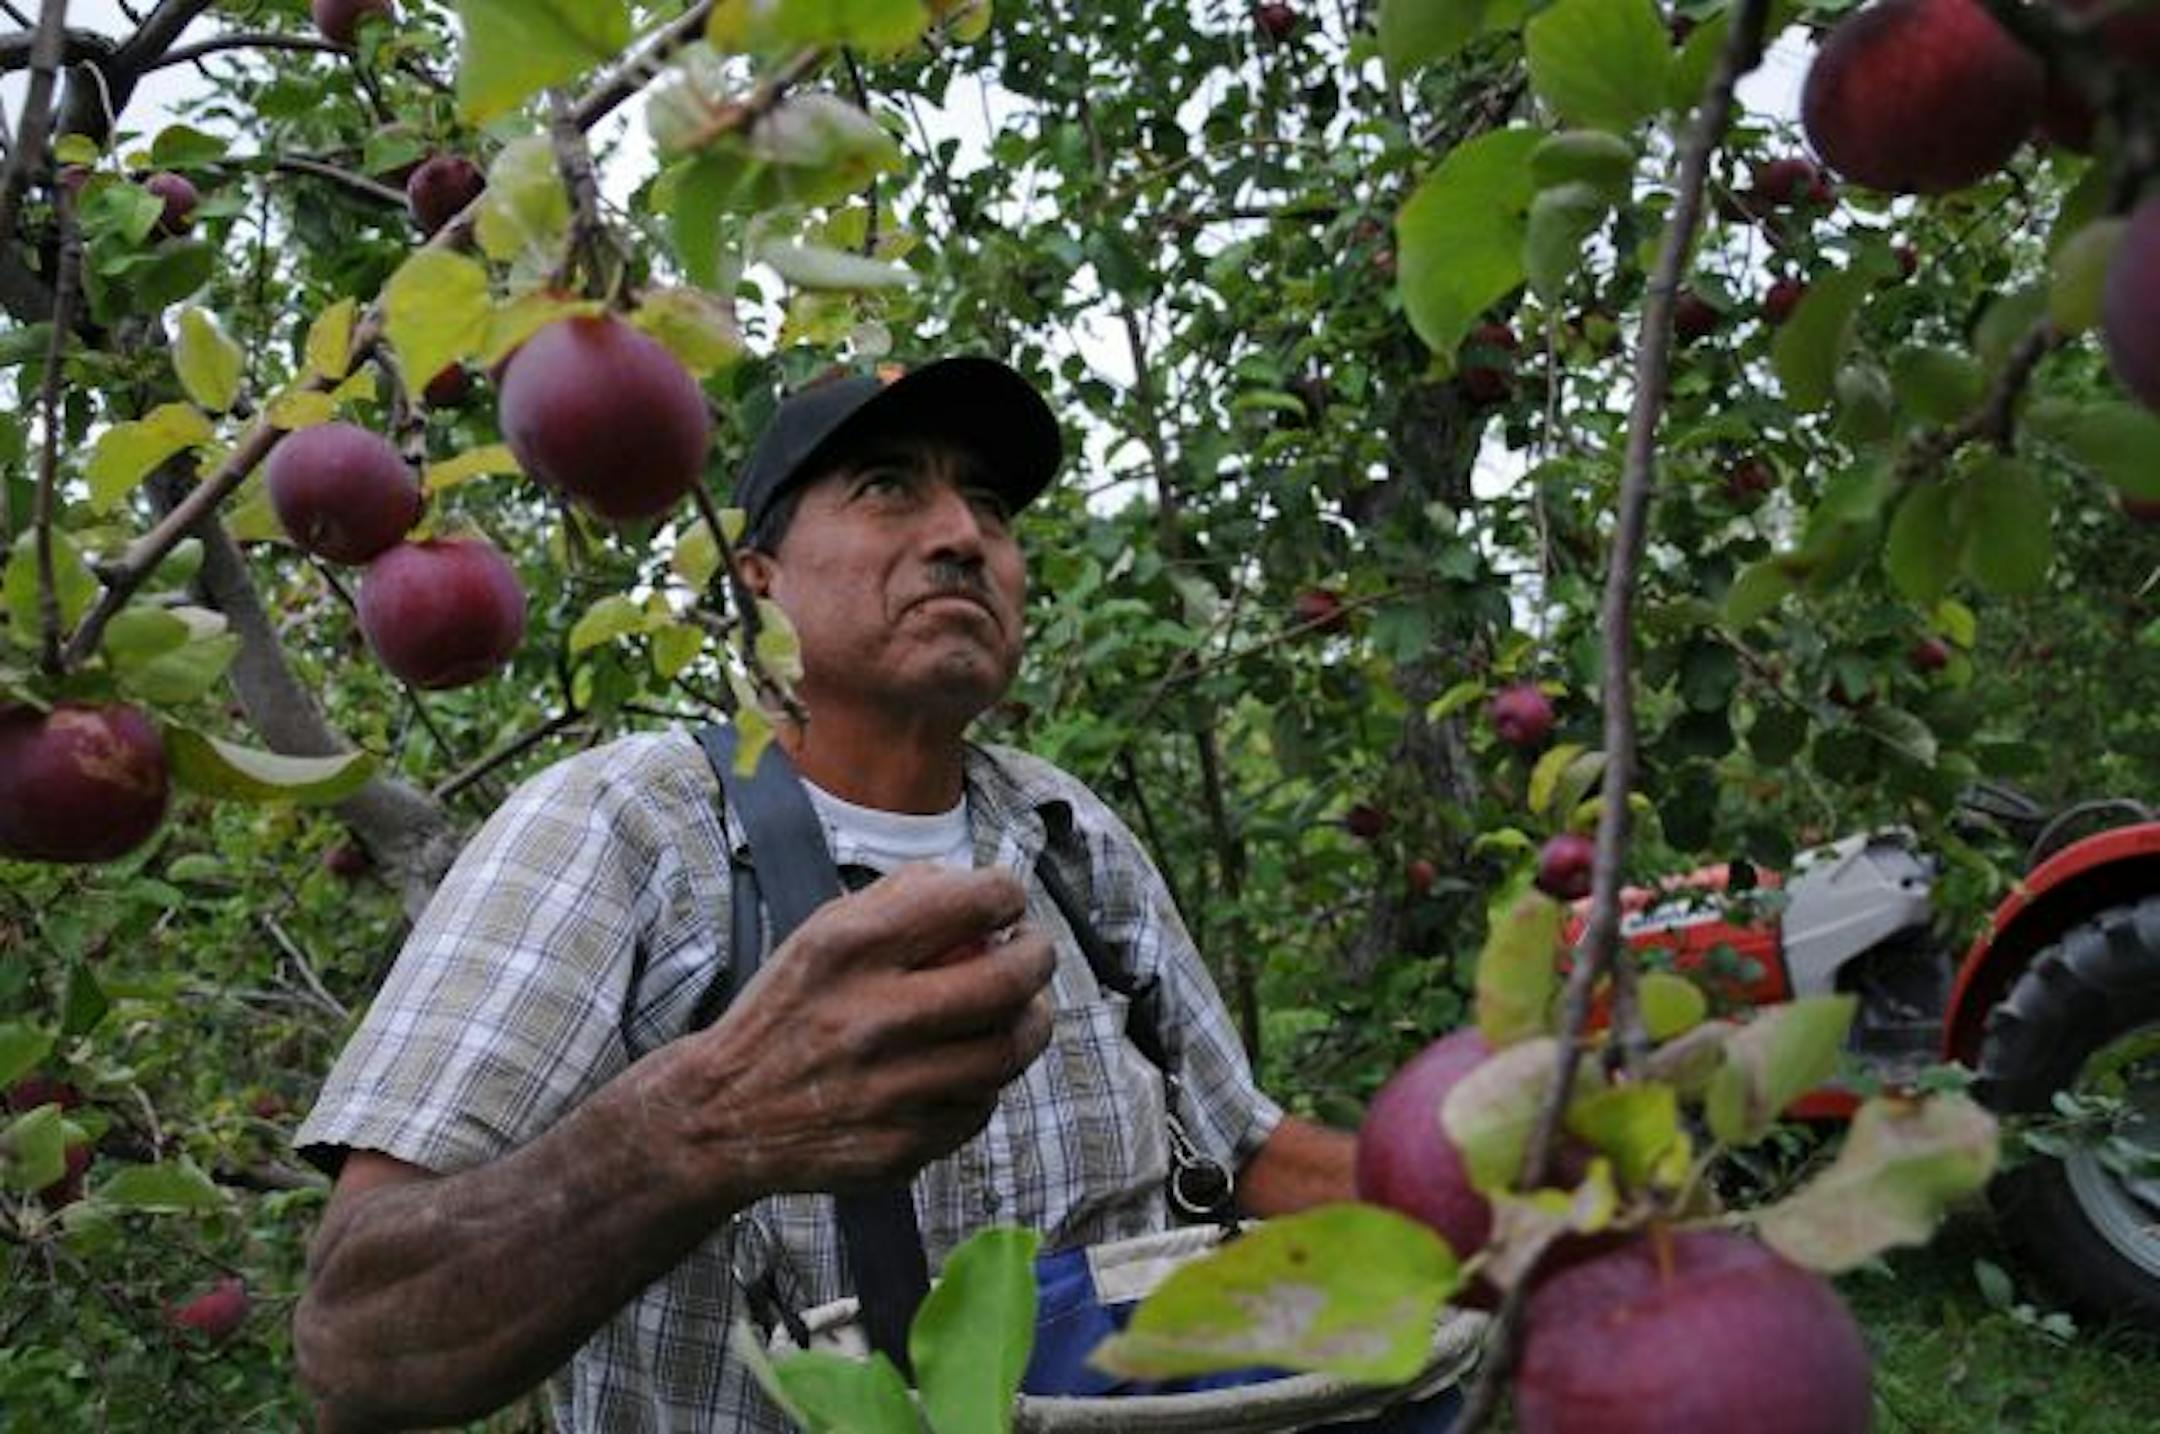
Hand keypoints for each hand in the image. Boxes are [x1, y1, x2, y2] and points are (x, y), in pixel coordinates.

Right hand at [634, 864, 1055, 1200]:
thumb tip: (975, 883)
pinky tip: (971, 1067)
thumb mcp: (817, 936)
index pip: (969, 903)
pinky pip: (977, 1108)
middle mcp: (871, 1018)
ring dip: (1030, 1023)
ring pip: (1006, 1053)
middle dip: (1038, 957)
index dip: (1007, 894)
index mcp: (848, 950)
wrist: (721, 1114)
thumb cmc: (786, 1010)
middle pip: (1006, 983)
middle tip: (1034, 951)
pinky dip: (984, 1083)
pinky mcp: (900, 1147)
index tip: (1010, 902)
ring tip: (1024, 1009)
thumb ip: (896, 899)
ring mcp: (888, 1090)